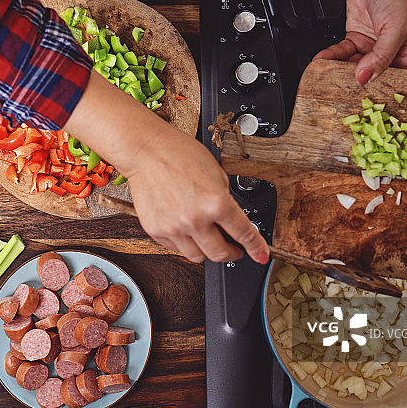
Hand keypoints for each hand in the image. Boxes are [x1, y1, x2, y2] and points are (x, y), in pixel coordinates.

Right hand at [64, 72, 269, 264]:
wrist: (146, 151)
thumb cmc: (179, 154)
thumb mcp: (216, 173)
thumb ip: (225, 200)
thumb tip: (231, 223)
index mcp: (216, 203)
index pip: (244, 234)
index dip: (256, 248)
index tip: (260, 255)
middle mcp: (196, 220)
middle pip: (220, 254)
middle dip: (232, 253)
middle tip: (233, 248)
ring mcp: (174, 228)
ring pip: (197, 257)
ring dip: (207, 251)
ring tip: (207, 237)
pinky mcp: (156, 230)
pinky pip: (176, 247)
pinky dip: (184, 242)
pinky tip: (185, 227)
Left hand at [314, 0, 406, 84]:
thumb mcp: (394, 29)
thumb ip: (381, 57)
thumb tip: (364, 77)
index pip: (399, 81)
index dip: (386, 92)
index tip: (371, 101)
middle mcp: (389, 54)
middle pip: (373, 77)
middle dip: (358, 83)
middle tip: (345, 90)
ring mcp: (370, 49)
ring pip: (353, 67)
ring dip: (340, 71)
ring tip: (329, 75)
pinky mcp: (354, 42)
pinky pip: (340, 54)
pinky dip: (330, 57)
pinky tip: (323, 60)